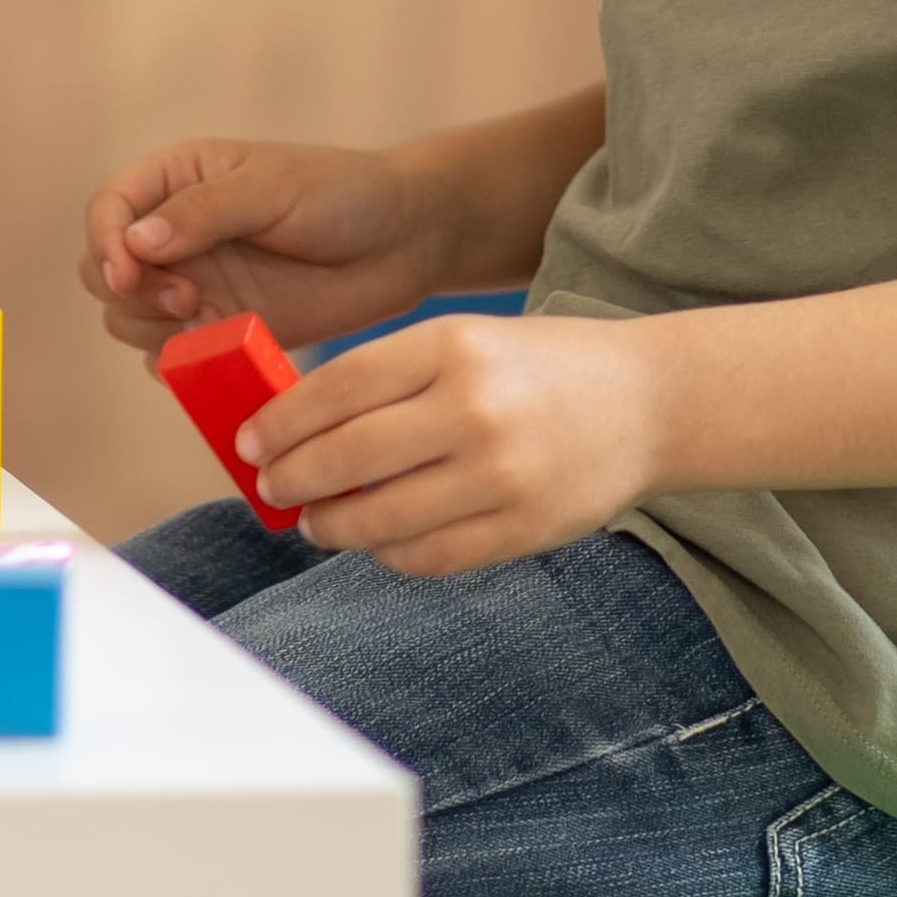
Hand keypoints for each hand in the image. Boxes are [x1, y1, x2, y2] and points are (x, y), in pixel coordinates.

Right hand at [82, 135, 455, 355]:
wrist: (405, 241)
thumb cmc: (342, 194)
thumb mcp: (272, 188)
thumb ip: (204, 212)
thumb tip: (137, 242)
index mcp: (177, 181)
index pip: (107, 210)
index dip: (105, 244)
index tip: (129, 274)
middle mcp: (177, 235)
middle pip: (103, 272)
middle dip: (131, 292)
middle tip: (189, 298)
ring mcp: (198, 285)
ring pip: (129, 320)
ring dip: (153, 329)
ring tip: (210, 320)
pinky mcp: (224, 331)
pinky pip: (173, 360)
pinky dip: (182, 364)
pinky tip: (221, 349)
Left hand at [245, 310, 666, 575]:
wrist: (648, 401)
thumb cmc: (535, 366)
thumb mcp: (462, 340)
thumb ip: (387, 377)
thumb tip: (294, 428)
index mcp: (451, 346)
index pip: (337, 389)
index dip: (281, 424)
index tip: (248, 445)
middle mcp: (474, 409)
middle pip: (349, 457)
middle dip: (292, 479)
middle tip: (269, 488)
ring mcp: (503, 475)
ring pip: (384, 519)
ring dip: (334, 526)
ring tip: (315, 520)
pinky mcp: (527, 529)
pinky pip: (432, 557)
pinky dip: (390, 555)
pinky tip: (375, 541)